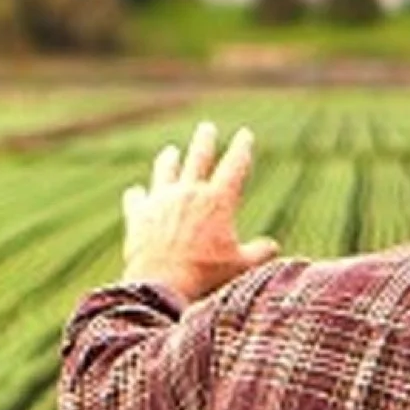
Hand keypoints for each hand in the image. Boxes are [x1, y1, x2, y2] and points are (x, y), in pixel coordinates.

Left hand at [121, 121, 276, 302]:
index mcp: (218, 201)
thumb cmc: (206, 274)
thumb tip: (273, 246)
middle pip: (198, 157)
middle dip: (204, 140)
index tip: (245, 134)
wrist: (162, 282)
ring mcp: (160, 200)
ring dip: (169, 159)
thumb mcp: (241, 265)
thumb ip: (259, 252)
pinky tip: (136, 192)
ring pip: (165, 170)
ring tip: (170, 151)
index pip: (235, 166)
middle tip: (206, 127)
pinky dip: (137, 195)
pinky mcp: (138, 214)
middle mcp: (188, 192)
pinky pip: (136, 198)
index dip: (242, 148)